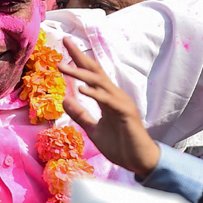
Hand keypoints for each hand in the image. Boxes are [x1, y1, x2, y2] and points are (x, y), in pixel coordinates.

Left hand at [60, 38, 159, 177]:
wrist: (139, 161)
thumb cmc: (120, 146)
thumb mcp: (94, 130)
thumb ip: (80, 115)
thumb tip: (64, 99)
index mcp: (107, 98)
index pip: (91, 75)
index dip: (78, 61)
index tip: (65, 46)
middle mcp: (114, 96)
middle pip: (95, 71)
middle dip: (80, 56)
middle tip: (66, 40)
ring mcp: (121, 102)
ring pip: (99, 82)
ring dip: (80, 73)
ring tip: (62, 67)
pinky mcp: (125, 112)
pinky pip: (108, 100)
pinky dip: (94, 93)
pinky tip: (81, 89)